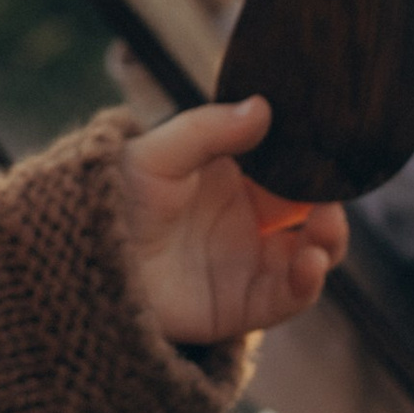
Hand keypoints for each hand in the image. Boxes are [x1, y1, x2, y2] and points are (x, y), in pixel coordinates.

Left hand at [120, 96, 345, 343]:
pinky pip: (289, 298)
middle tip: (329, 199)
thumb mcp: (158, 153)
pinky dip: (309, 284)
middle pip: (310, 212)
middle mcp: (246, 220)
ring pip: (310, 254)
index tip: (331, 151)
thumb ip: (209, 130)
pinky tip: (309, 264)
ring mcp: (246, 263)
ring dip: (328, 242)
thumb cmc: (113, 198)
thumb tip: (263, 107)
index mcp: (231, 177)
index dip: (312, 162)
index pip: (288, 166)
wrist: (82, 262)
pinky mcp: (242, 305)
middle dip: (329, 204)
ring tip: (322, 231)